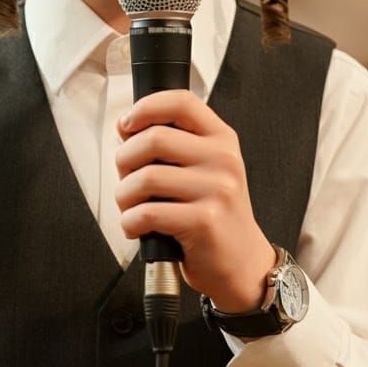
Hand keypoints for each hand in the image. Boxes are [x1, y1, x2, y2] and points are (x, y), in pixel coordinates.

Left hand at [115, 89, 276, 311]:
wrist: (243, 264)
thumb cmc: (214, 215)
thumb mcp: (205, 169)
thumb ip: (173, 145)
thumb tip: (126, 128)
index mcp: (221, 139)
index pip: (181, 102)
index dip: (146, 107)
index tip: (127, 125)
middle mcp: (223, 159)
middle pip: (153, 138)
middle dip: (124, 160)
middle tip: (127, 179)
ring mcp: (217, 190)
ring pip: (145, 177)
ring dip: (124, 196)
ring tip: (131, 207)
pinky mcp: (204, 222)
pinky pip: (146, 213)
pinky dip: (130, 222)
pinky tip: (137, 227)